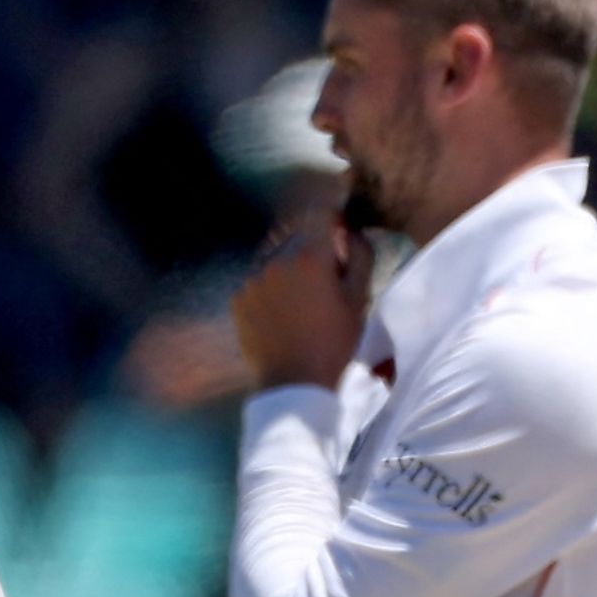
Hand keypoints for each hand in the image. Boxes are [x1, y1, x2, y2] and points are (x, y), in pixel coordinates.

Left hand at [231, 213, 371, 390]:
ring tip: (300, 299)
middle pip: (296, 235)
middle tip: (323, 275)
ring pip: (275, 258)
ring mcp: (253, 278)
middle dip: (310, 246)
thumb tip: (349, 229)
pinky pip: (258, 280)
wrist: (293, 382)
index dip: (330, 219)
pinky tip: (280, 312)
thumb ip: (358, 255)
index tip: (337, 231)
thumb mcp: (359, 298)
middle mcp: (277, 259)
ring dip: (288, 266)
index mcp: (310, 256)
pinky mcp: (238, 298)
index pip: (319, 214)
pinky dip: (270, 287)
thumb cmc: (334, 341)